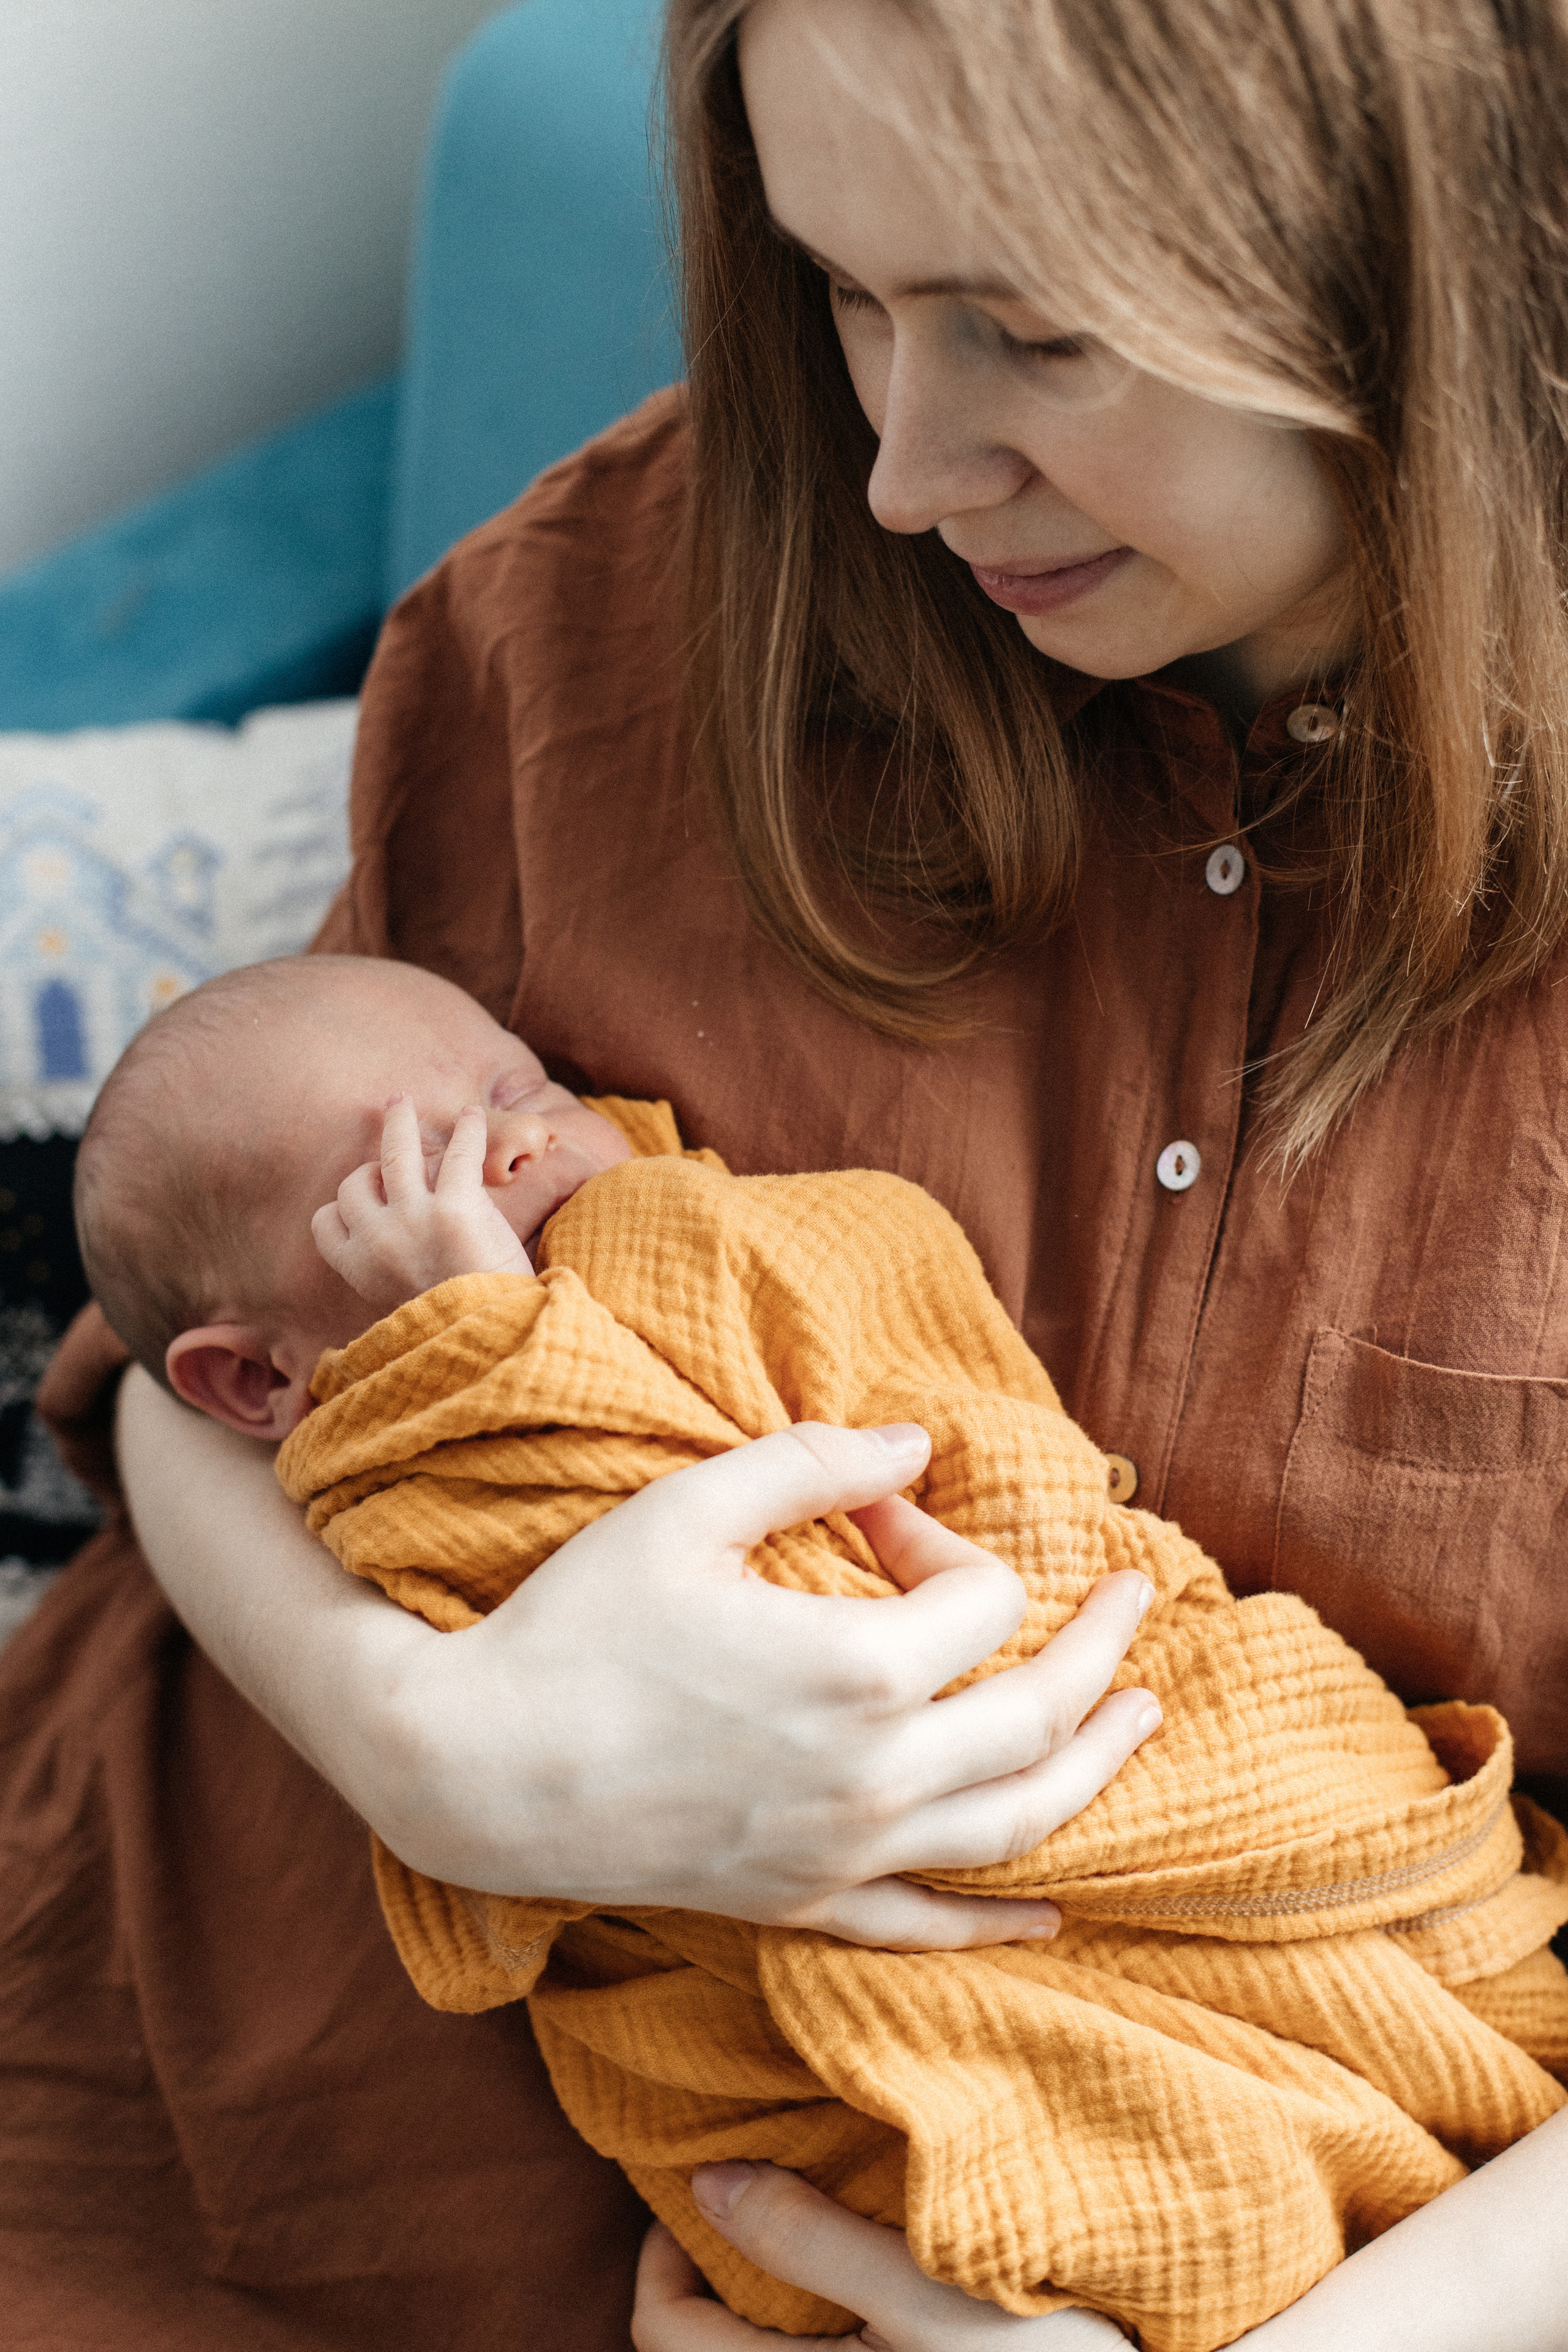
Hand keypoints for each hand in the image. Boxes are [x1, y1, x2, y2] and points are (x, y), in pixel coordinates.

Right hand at [312, 1093, 529, 1312]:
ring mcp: (413, 1220)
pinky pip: (456, 1155)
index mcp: (357, 1270)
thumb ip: (384, 1285)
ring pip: (397, 1154)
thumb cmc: (452, 1330)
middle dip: (373, 1167)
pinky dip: (466, 1129)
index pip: (326, 1223)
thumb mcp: (399, 1314)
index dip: (344, 1208)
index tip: (365, 1202)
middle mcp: (376, 1240)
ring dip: (399, 1123)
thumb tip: (379, 1271)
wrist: (490, 1344)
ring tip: (401, 1102)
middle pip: (356, 1183)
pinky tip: (472, 1113)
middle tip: (388, 1150)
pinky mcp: (455, 1209)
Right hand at [372, 1420, 1160, 1943]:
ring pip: (1016, 1825)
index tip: (885, 1518)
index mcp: (857, 1669)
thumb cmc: (576, 1625)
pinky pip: (929, 1925)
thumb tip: (916, 1444)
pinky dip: (1001, 1920)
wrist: (478, 1769)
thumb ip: (812, 1462)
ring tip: (1141, 1720)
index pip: (979, 1600)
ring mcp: (843, 1852)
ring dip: (1094, 1766)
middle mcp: (875, 1774)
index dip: (946, 1541)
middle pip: (1039, 1715)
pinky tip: (1053, 1909)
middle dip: (1101, 1650)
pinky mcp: (801, 1903)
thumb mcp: (687, 1510)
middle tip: (1141, 1599)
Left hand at [631, 2166, 1125, 2348]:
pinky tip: (871, 2241)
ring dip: (775, 2273)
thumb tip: (704, 2181)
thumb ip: (810, 2240)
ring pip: (769, 2338)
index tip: (705, 2172)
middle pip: (708, 2335)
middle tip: (757, 2169)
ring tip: (814, 2196)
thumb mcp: (927, 2289)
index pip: (663, 2330)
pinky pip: (825, 2343)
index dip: (660, 2250)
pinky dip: (824, 2297)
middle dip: (720, 2253)